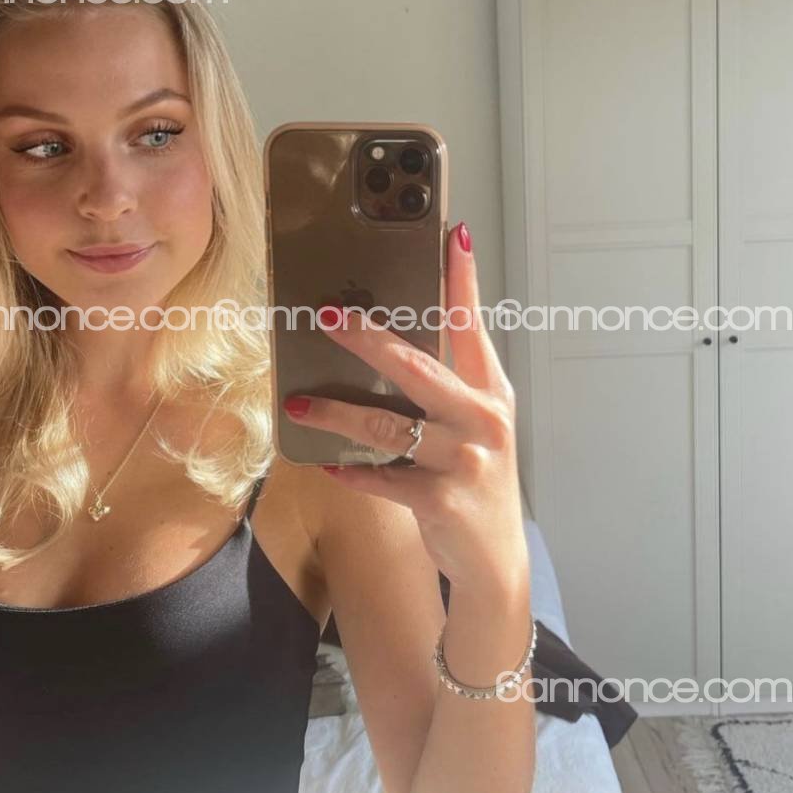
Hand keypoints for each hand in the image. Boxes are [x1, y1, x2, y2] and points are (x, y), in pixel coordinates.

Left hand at [282, 221, 526, 592]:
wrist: (494, 559)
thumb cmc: (475, 480)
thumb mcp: (473, 426)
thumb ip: (443, 386)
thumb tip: (382, 345)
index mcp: (489, 392)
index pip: (473, 325)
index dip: (462, 278)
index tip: (451, 233)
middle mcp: (482, 419)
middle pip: (417, 366)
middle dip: (367, 338)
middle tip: (326, 316)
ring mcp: (465, 460)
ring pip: (388, 424)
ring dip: (336, 412)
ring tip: (297, 402)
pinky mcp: (441, 499)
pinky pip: (382, 476)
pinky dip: (350, 470)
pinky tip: (324, 462)